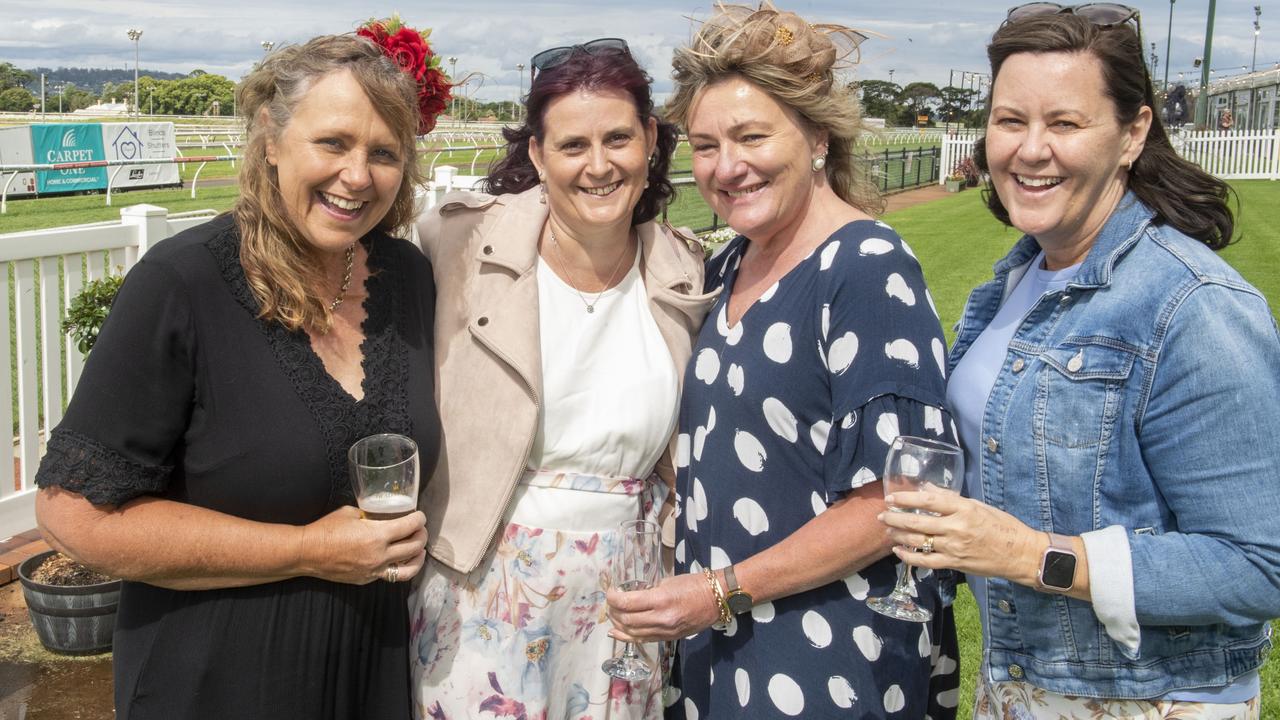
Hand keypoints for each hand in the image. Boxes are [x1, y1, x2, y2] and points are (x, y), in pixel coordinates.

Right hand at [297, 506, 428, 584]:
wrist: (307, 553)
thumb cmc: (326, 529)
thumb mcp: (351, 513)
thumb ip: (369, 515)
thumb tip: (378, 514)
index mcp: (377, 535)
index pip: (409, 527)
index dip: (419, 519)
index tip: (420, 516)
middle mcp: (380, 555)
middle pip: (414, 547)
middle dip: (422, 535)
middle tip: (420, 529)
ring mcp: (374, 570)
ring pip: (409, 569)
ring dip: (418, 558)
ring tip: (419, 550)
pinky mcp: (367, 579)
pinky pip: (391, 575)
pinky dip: (400, 567)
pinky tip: (401, 560)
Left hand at [606, 571, 721, 642]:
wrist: (716, 600)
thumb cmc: (694, 584)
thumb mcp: (668, 581)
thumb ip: (649, 591)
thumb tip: (633, 597)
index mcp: (661, 600)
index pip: (627, 603)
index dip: (613, 598)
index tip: (610, 592)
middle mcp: (661, 618)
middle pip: (626, 619)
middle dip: (614, 611)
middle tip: (611, 603)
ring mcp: (665, 631)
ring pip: (632, 633)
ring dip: (618, 624)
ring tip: (613, 615)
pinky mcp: (668, 638)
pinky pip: (643, 639)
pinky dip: (627, 636)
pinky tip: (616, 633)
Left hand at [878, 490, 1040, 585]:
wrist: (1020, 553)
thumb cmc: (1002, 526)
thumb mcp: (979, 505)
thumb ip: (952, 498)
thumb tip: (928, 488)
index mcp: (964, 509)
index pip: (929, 500)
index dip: (906, 498)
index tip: (892, 497)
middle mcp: (957, 527)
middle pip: (918, 521)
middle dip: (896, 517)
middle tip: (882, 514)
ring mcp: (955, 547)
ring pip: (919, 540)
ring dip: (899, 535)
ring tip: (888, 530)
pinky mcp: (955, 563)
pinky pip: (926, 561)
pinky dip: (910, 556)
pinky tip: (899, 551)